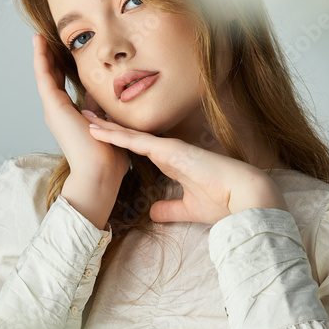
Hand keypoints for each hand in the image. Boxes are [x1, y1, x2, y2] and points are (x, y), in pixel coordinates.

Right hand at [32, 34, 129, 182]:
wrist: (101, 171)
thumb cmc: (108, 155)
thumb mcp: (107, 122)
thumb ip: (102, 107)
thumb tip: (103, 93)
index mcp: (70, 115)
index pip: (63, 85)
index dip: (61, 67)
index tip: (63, 50)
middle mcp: (59, 111)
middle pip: (52, 77)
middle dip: (50, 57)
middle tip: (47, 37)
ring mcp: (54, 109)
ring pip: (44, 75)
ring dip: (41, 54)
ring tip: (38, 36)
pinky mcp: (53, 106)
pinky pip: (43, 77)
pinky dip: (40, 59)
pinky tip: (38, 43)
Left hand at [81, 112, 288, 223]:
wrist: (245, 199)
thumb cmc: (223, 202)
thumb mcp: (188, 208)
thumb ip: (169, 208)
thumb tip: (153, 213)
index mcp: (172, 162)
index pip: (139, 148)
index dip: (119, 141)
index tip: (99, 135)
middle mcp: (169, 151)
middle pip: (131, 137)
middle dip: (108, 127)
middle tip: (84, 115)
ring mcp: (170, 148)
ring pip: (131, 135)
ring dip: (106, 126)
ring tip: (83, 115)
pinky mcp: (172, 150)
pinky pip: (138, 141)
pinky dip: (117, 136)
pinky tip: (98, 130)